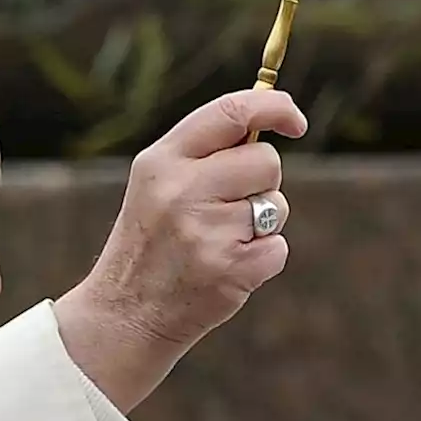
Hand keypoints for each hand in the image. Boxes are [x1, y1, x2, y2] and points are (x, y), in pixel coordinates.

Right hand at [54, 89, 307, 411]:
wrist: (125, 313)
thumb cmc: (151, 240)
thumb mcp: (156, 184)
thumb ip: (203, 153)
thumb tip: (269, 119)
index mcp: (160, 161)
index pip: (231, 111)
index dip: (275, 107)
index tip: (295, 120)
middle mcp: (181, 190)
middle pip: (266, 160)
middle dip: (261, 182)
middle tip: (227, 207)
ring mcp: (206, 231)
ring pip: (276, 206)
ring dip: (261, 224)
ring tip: (219, 241)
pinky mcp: (231, 269)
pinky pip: (279, 247)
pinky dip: (262, 259)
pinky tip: (225, 268)